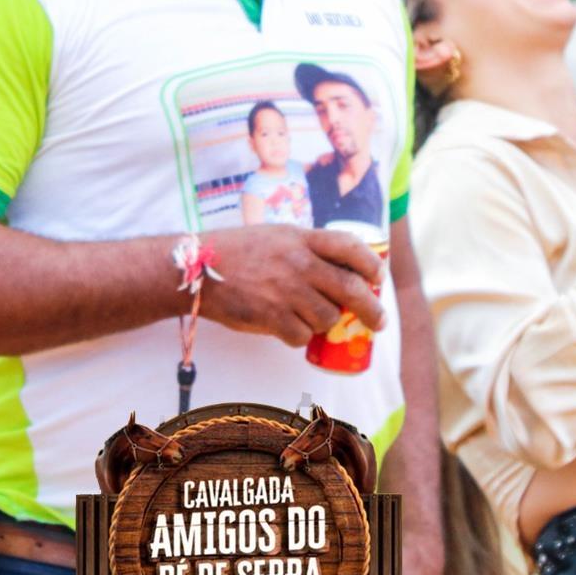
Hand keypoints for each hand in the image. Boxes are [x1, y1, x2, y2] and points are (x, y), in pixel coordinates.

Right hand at [199, 226, 385, 346]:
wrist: (197, 269)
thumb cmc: (238, 252)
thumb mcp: (277, 237)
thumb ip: (307, 249)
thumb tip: (342, 271)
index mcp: (301, 238)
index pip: (349, 246)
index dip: (371, 263)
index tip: (378, 277)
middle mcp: (298, 263)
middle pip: (350, 288)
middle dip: (371, 310)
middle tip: (378, 322)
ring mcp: (286, 291)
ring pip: (327, 318)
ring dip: (325, 324)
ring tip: (311, 319)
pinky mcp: (271, 316)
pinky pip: (301, 337)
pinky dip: (299, 338)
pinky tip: (288, 328)